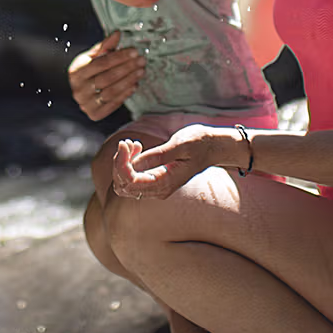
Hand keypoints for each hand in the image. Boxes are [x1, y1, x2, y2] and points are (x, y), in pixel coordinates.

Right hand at [68, 30, 144, 122]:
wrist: (81, 92)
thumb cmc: (87, 71)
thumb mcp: (92, 57)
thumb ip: (105, 46)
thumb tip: (118, 33)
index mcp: (76, 72)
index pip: (101, 63)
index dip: (119, 57)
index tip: (134, 51)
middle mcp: (79, 89)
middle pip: (107, 77)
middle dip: (127, 68)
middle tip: (141, 60)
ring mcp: (86, 103)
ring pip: (111, 91)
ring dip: (129, 80)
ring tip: (141, 71)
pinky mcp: (95, 114)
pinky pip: (113, 104)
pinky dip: (125, 94)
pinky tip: (135, 85)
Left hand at [111, 123, 237, 199]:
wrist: (213, 147)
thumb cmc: (200, 143)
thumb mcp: (180, 145)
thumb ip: (158, 156)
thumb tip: (133, 164)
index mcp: (165, 184)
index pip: (130, 182)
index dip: (121, 164)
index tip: (126, 143)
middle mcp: (159, 190)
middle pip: (123, 185)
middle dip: (120, 163)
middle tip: (128, 142)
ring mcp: (156, 187)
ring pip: (125, 183)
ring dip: (123, 163)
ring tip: (132, 144)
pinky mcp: (154, 180)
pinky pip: (132, 177)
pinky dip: (128, 163)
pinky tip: (137, 147)